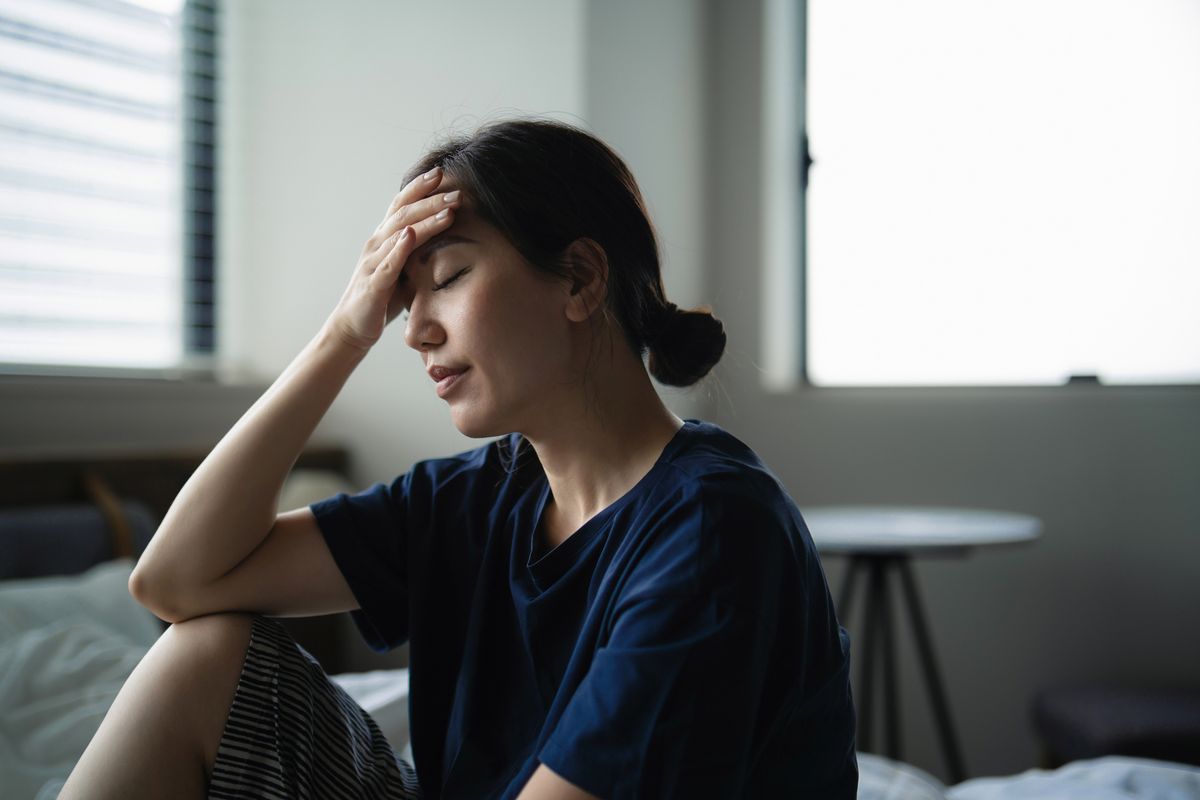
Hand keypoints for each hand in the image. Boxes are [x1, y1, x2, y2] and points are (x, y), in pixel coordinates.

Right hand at [326, 167, 461, 350]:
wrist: (353, 326)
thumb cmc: (383, 297)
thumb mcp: (404, 268)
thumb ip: (418, 250)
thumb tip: (448, 236)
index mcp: (385, 237)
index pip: (402, 204)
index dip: (420, 186)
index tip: (442, 172)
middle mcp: (377, 243)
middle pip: (404, 213)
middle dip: (431, 199)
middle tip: (458, 191)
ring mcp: (373, 261)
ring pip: (399, 233)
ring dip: (425, 220)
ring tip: (448, 210)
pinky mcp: (373, 284)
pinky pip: (388, 263)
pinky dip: (400, 248)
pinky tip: (412, 235)